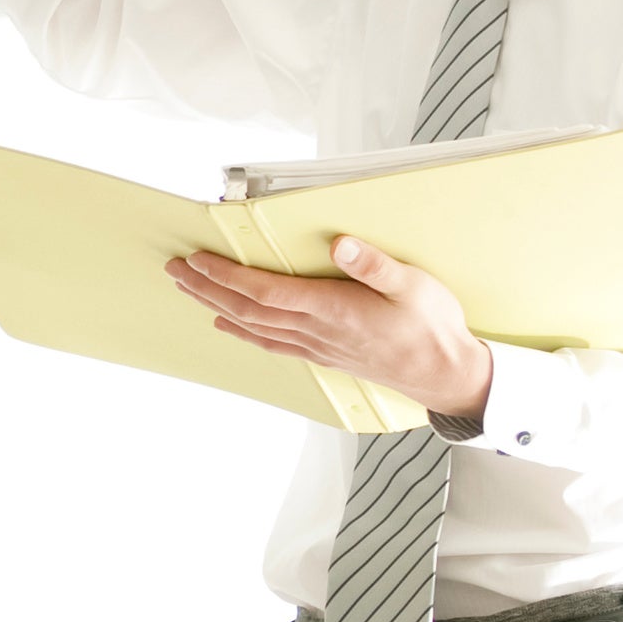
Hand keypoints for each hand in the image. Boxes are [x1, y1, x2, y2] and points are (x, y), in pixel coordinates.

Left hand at [168, 237, 495, 422]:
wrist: (446, 376)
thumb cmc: (433, 329)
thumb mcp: (414, 286)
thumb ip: (375, 265)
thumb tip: (340, 244)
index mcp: (333, 310)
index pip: (265, 292)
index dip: (226, 276)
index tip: (198, 260)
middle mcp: (317, 331)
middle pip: (247, 310)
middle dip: (207, 289)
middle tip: (176, 271)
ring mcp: (317, 346)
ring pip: (254, 328)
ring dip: (217, 307)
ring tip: (190, 291)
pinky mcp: (324, 354)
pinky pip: (272, 343)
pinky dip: (244, 332)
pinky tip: (229, 325)